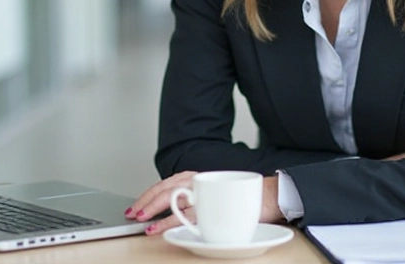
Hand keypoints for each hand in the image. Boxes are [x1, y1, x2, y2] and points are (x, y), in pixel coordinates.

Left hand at [128, 172, 284, 235]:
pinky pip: (186, 216)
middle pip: (166, 189)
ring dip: (155, 210)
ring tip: (142, 220)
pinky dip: (169, 222)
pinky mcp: (215, 209)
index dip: (150, 193)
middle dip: (147, 201)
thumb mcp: (215, 194)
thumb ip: (196, 198)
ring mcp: (208, 194)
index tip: (137, 204)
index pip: (168, 182)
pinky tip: (158, 229)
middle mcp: (201, 181)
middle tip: (133, 212)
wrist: (271, 197)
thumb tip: (171, 210)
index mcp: (200, 176)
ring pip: (174, 200)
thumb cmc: (244, 198)